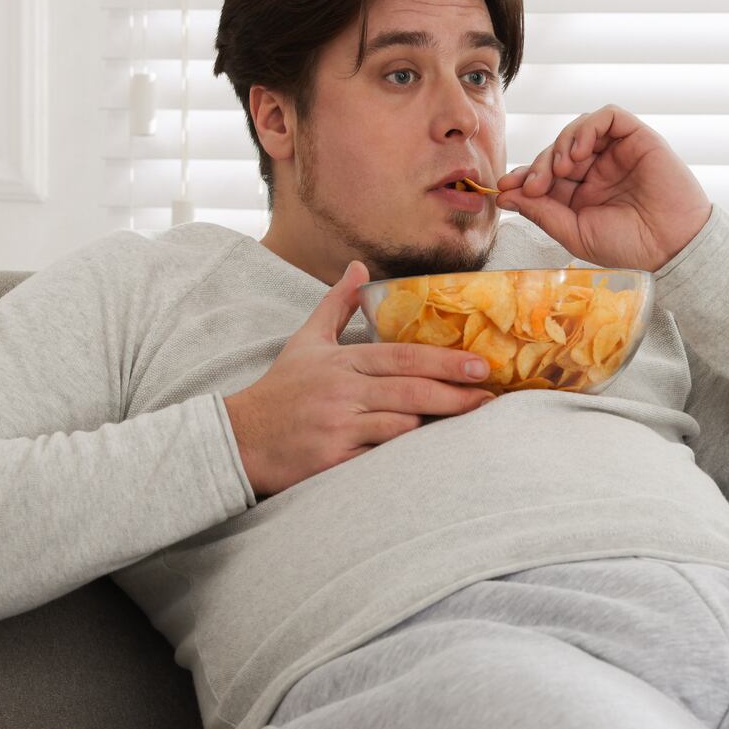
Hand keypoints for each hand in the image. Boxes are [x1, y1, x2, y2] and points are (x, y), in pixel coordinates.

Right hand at [223, 261, 496, 497]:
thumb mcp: (305, 342)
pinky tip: (433, 453)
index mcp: (341, 362)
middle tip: (489, 394)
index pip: (402, 357)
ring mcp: (338, 427)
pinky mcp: (333, 460)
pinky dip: (405, 453)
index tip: (480, 364)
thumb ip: (336, 305)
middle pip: (409, 389)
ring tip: (472, 421)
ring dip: (436, 424)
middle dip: (454, 392)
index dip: (444, 360)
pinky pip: (380, 456)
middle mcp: (342, 391)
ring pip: (399, 423)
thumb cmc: (280, 392)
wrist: (239, 439)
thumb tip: (359, 267)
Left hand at [494, 105, 712, 272]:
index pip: (546, 174)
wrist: (671, 248)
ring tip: (561, 169)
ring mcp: (618, 152)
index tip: (504, 188)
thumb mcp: (574, 233)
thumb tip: (505, 197)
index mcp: (584, 193)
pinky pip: (608, 117)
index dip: (524, 177)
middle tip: (533, 185)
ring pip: (580, 129)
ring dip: (562, 144)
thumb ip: (541, 212)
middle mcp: (599, 169)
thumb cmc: (629, 247)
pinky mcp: (638, 138)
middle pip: (558, 149)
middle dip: (539, 165)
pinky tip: (580, 151)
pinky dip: (588, 127)